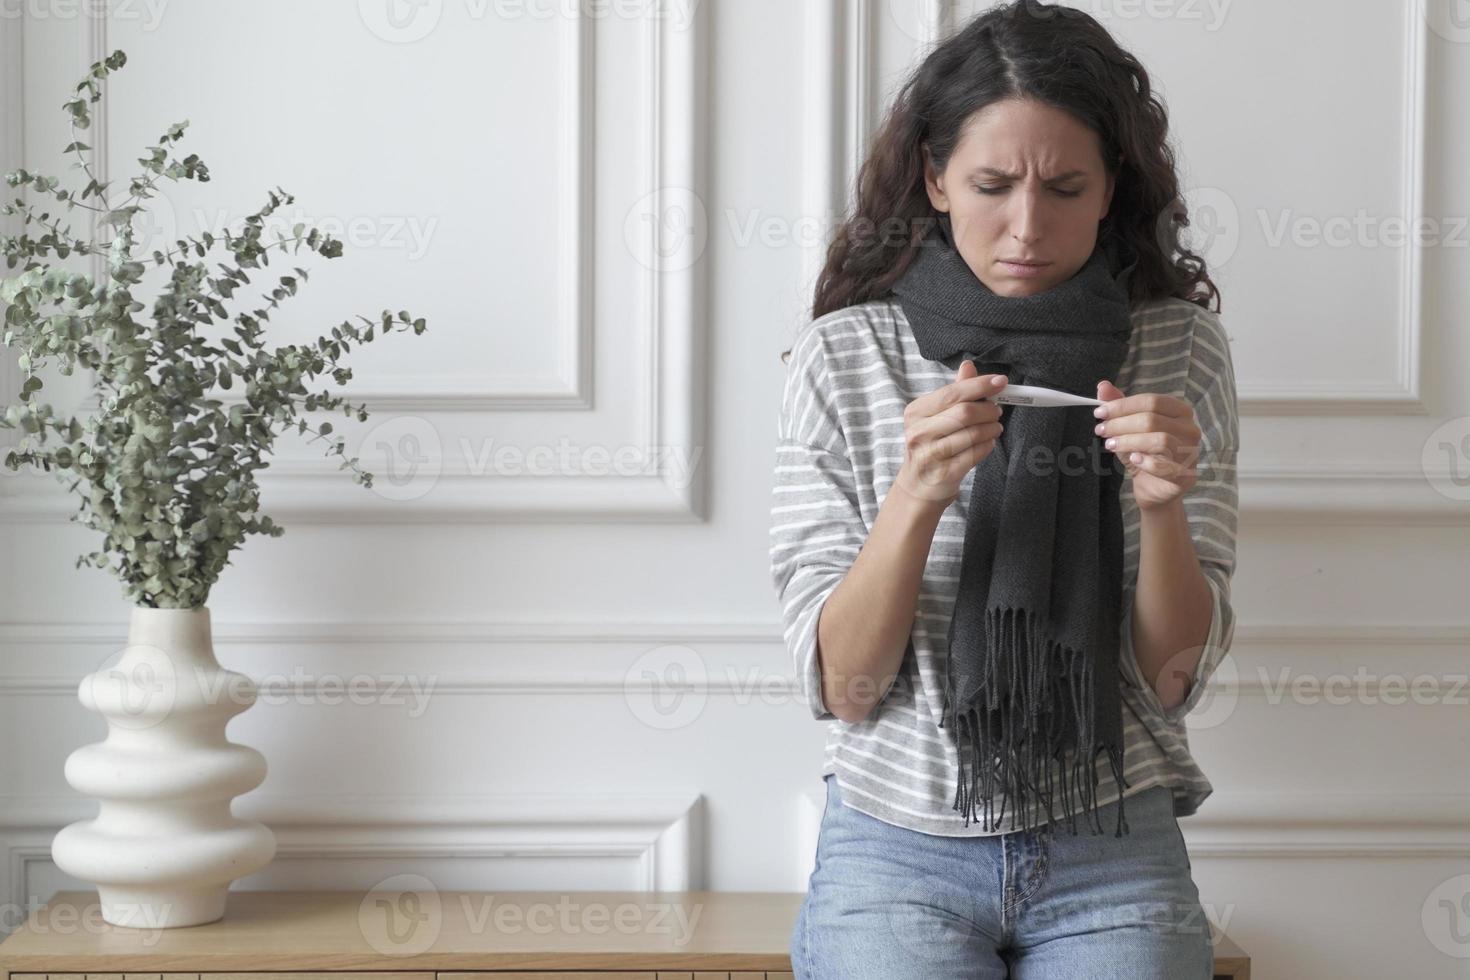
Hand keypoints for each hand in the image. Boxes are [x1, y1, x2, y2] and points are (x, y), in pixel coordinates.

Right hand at [894, 360, 1007, 507]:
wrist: (918, 486)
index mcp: (916, 412)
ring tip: (994, 427)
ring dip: (991, 428)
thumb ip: (954, 392)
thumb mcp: (936, 416)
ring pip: (972, 434)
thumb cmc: (931, 445)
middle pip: (964, 413)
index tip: (1001, 381)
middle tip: (997, 410)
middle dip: (988, 410)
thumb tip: (968, 365)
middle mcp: (919, 432)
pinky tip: (988, 443)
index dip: (979, 385)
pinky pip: (975, 454)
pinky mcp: (944, 473)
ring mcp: (930, 454)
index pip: (952, 393)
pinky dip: (987, 446)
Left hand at [1093, 379, 1200, 510]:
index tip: (1099, 413)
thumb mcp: (1128, 428)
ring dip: (1129, 441)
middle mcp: (1190, 429)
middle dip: (1121, 424)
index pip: (1151, 401)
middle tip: (1101, 430)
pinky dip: (1147, 462)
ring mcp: (1191, 453)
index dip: (1123, 405)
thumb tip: (1103, 386)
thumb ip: (1118, 407)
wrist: (1153, 487)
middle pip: (1152, 419)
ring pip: (1159, 440)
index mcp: (1179, 411)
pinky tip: (1133, 459)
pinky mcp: (1186, 476)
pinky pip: (1167, 467)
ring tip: (1110, 445)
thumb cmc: (1143, 453)